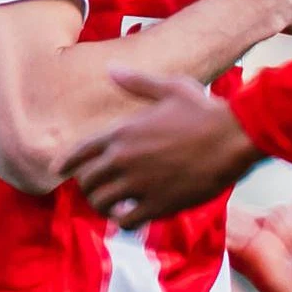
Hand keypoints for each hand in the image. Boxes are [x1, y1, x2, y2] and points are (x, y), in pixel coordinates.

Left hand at [68, 67, 261, 224]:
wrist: (233, 138)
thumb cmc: (205, 110)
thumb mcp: (169, 87)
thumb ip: (137, 81)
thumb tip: (112, 69)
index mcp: (122, 132)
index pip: (79, 152)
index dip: (65, 163)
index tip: (59, 171)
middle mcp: (123, 159)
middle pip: (87, 182)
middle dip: (89, 188)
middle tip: (99, 191)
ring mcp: (138, 184)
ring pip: (101, 204)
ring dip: (104, 207)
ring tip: (113, 207)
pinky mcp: (157, 204)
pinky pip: (125, 221)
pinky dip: (124, 221)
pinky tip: (132, 217)